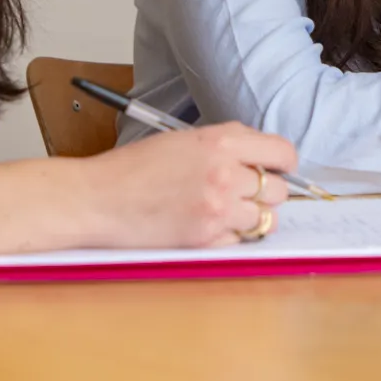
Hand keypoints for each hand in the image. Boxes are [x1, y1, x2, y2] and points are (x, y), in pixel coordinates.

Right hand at [75, 123, 296, 247]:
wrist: (97, 199)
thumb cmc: (133, 169)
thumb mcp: (184, 140)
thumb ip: (226, 145)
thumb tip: (260, 156)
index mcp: (221, 141)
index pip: (282, 152)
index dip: (283, 163)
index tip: (278, 168)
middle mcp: (225, 174)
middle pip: (278, 189)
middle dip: (266, 192)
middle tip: (244, 193)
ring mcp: (218, 209)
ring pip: (264, 219)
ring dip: (250, 216)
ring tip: (225, 210)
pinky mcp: (206, 238)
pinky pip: (239, 241)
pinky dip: (229, 236)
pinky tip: (206, 225)